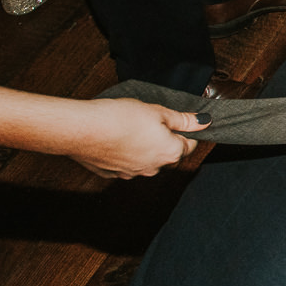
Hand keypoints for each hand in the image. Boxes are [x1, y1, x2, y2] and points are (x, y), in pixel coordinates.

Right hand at [68, 98, 203, 177]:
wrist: (82, 129)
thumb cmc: (120, 117)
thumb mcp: (157, 111)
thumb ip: (182, 120)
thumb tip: (203, 122)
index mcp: (170, 153)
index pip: (189, 145)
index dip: (184, 131)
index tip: (174, 122)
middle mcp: (153, 168)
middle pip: (168, 155)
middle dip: (164, 141)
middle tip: (150, 123)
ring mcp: (132, 173)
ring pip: (146, 161)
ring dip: (144, 148)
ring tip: (130, 129)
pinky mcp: (112, 174)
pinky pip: (125, 165)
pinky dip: (124, 154)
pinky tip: (115, 141)